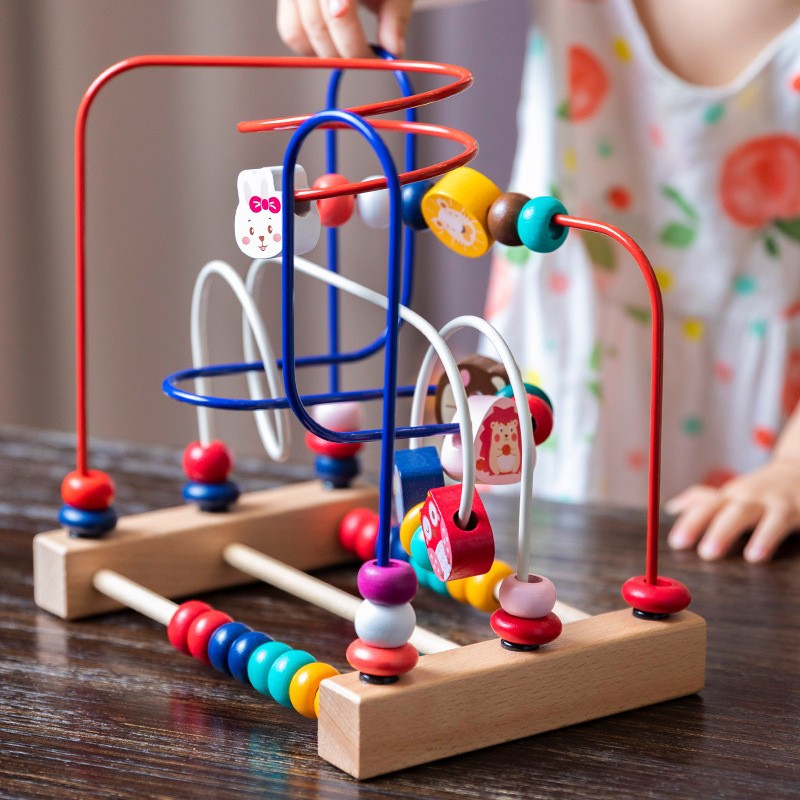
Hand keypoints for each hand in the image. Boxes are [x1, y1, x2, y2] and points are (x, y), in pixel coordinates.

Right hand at [277, 0, 414, 58]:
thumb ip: (394, 17)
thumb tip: (393, 51)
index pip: (339, 15)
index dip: (354, 45)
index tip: (372, 59)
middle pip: (316, 26)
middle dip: (341, 53)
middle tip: (362, 59)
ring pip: (297, 32)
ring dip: (323, 52)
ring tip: (346, 49)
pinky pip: (290, 29)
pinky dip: (308, 44)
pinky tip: (330, 41)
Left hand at [665, 460, 799, 561]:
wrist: (797, 471)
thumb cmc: (757, 489)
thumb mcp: (729, 493)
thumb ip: (702, 501)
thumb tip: (670, 508)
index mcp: (729, 496)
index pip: (705, 508)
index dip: (691, 524)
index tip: (676, 543)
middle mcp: (751, 499)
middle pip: (734, 512)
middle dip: (720, 531)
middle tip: (706, 553)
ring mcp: (777, 505)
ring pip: (770, 519)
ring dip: (762, 536)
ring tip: (752, 557)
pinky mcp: (799, 511)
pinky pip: (791, 524)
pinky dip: (786, 537)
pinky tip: (786, 551)